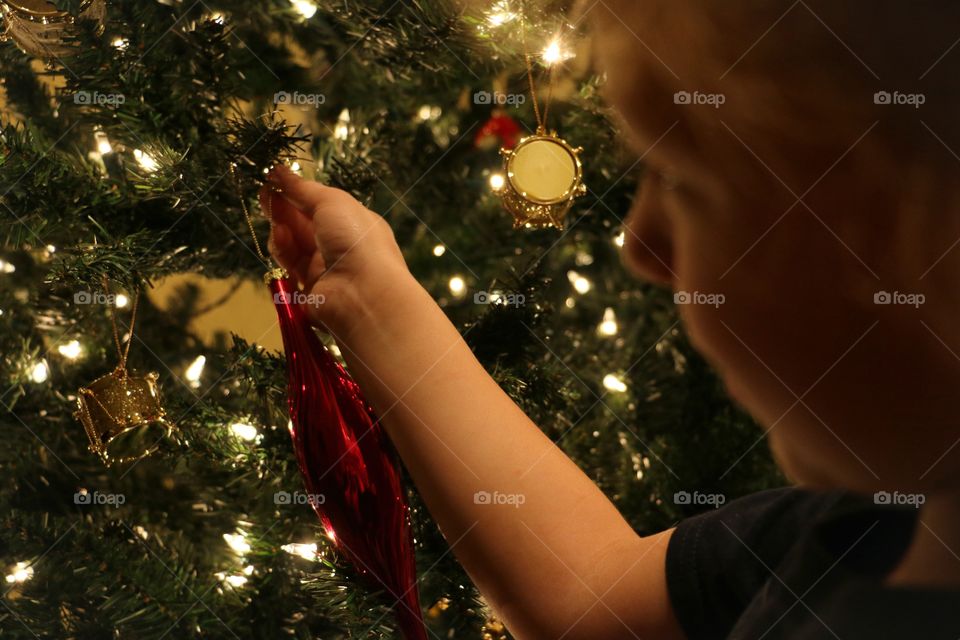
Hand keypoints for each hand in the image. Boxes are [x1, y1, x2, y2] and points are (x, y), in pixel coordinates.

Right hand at [261, 165, 412, 333]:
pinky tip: (280, 235)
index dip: (298, 192)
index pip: (322, 205)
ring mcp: (325, 269)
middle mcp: (341, 246)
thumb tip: (280, 171)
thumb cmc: (355, 239)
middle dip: (284, 207)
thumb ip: (304, 189)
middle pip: (304, 224)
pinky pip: (290, 265)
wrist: (362, 294)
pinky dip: (283, 249)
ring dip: (282, 227)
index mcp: (355, 223)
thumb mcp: (332, 202)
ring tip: (273, 215)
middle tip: (263, 193)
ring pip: (294, 244)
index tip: (274, 179)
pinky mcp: (309, 289)